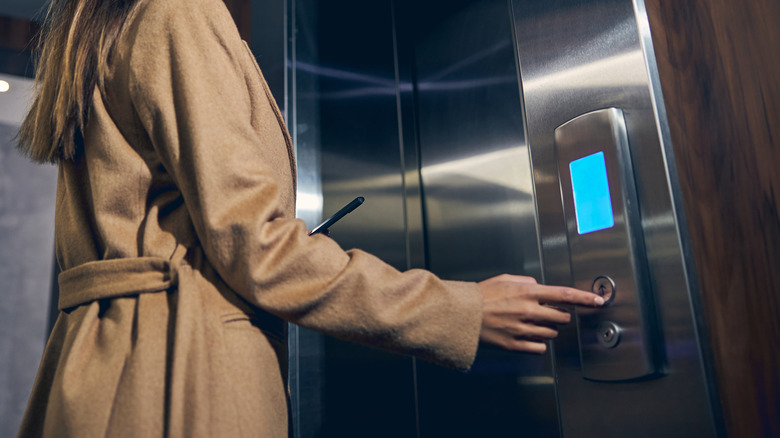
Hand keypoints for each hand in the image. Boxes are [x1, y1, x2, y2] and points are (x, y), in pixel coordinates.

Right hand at [478, 274, 603, 353]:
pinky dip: (537, 342)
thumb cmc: (480, 296)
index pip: (565, 295)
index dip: (585, 298)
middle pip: (561, 317)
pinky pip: (539, 347)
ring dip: (547, 329)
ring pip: (552, 333)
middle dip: (558, 315)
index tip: (597, 301)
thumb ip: (526, 282)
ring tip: (529, 322)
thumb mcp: (504, 279)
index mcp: (527, 293)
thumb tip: (539, 286)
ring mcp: (522, 329)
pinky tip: (526, 335)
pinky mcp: (515, 345)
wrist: (461, 315)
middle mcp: (528, 311)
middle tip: (546, 312)